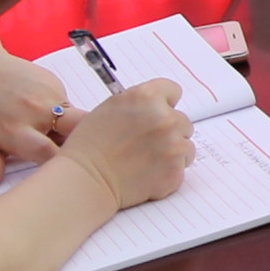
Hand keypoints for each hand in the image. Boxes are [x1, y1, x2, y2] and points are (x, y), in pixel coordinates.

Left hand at [0, 42, 70, 189]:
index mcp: (14, 130)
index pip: (49, 153)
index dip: (58, 165)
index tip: (58, 171)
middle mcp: (35, 110)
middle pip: (78, 129)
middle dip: (83, 142)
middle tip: (73, 152)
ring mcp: (48, 93)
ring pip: (78, 118)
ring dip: (73, 130)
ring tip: (55, 135)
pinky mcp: (54, 82)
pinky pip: (69, 105)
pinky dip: (64, 115)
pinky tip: (46, 116)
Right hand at [60, 81, 192, 209]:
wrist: (84, 180)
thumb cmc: (89, 146)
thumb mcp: (111, 108)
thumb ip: (139, 103)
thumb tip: (157, 105)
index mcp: (147, 97)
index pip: (173, 91)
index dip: (163, 104)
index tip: (155, 114)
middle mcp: (165, 118)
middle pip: (182, 120)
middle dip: (168, 131)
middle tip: (145, 144)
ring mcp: (173, 145)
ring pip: (185, 145)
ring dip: (171, 152)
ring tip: (145, 161)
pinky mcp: (175, 171)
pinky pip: (180, 168)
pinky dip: (168, 173)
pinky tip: (146, 175)